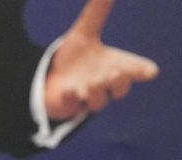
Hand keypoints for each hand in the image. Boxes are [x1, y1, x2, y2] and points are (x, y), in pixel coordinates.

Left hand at [44, 0, 158, 119]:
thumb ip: (97, 13)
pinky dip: (72, 96)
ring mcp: (86, 97)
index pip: (134, 70)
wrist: (51, 76)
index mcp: (112, 67)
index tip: (150, 71)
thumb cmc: (75, 56)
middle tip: (115, 72)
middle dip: (121, 83)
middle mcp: (102, 85)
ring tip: (94, 81)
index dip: (141, 70)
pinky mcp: (68, 104)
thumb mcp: (84, 32)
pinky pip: (72, 104)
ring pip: (98, 101)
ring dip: (97, 90)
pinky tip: (69, 89)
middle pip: (119, 90)